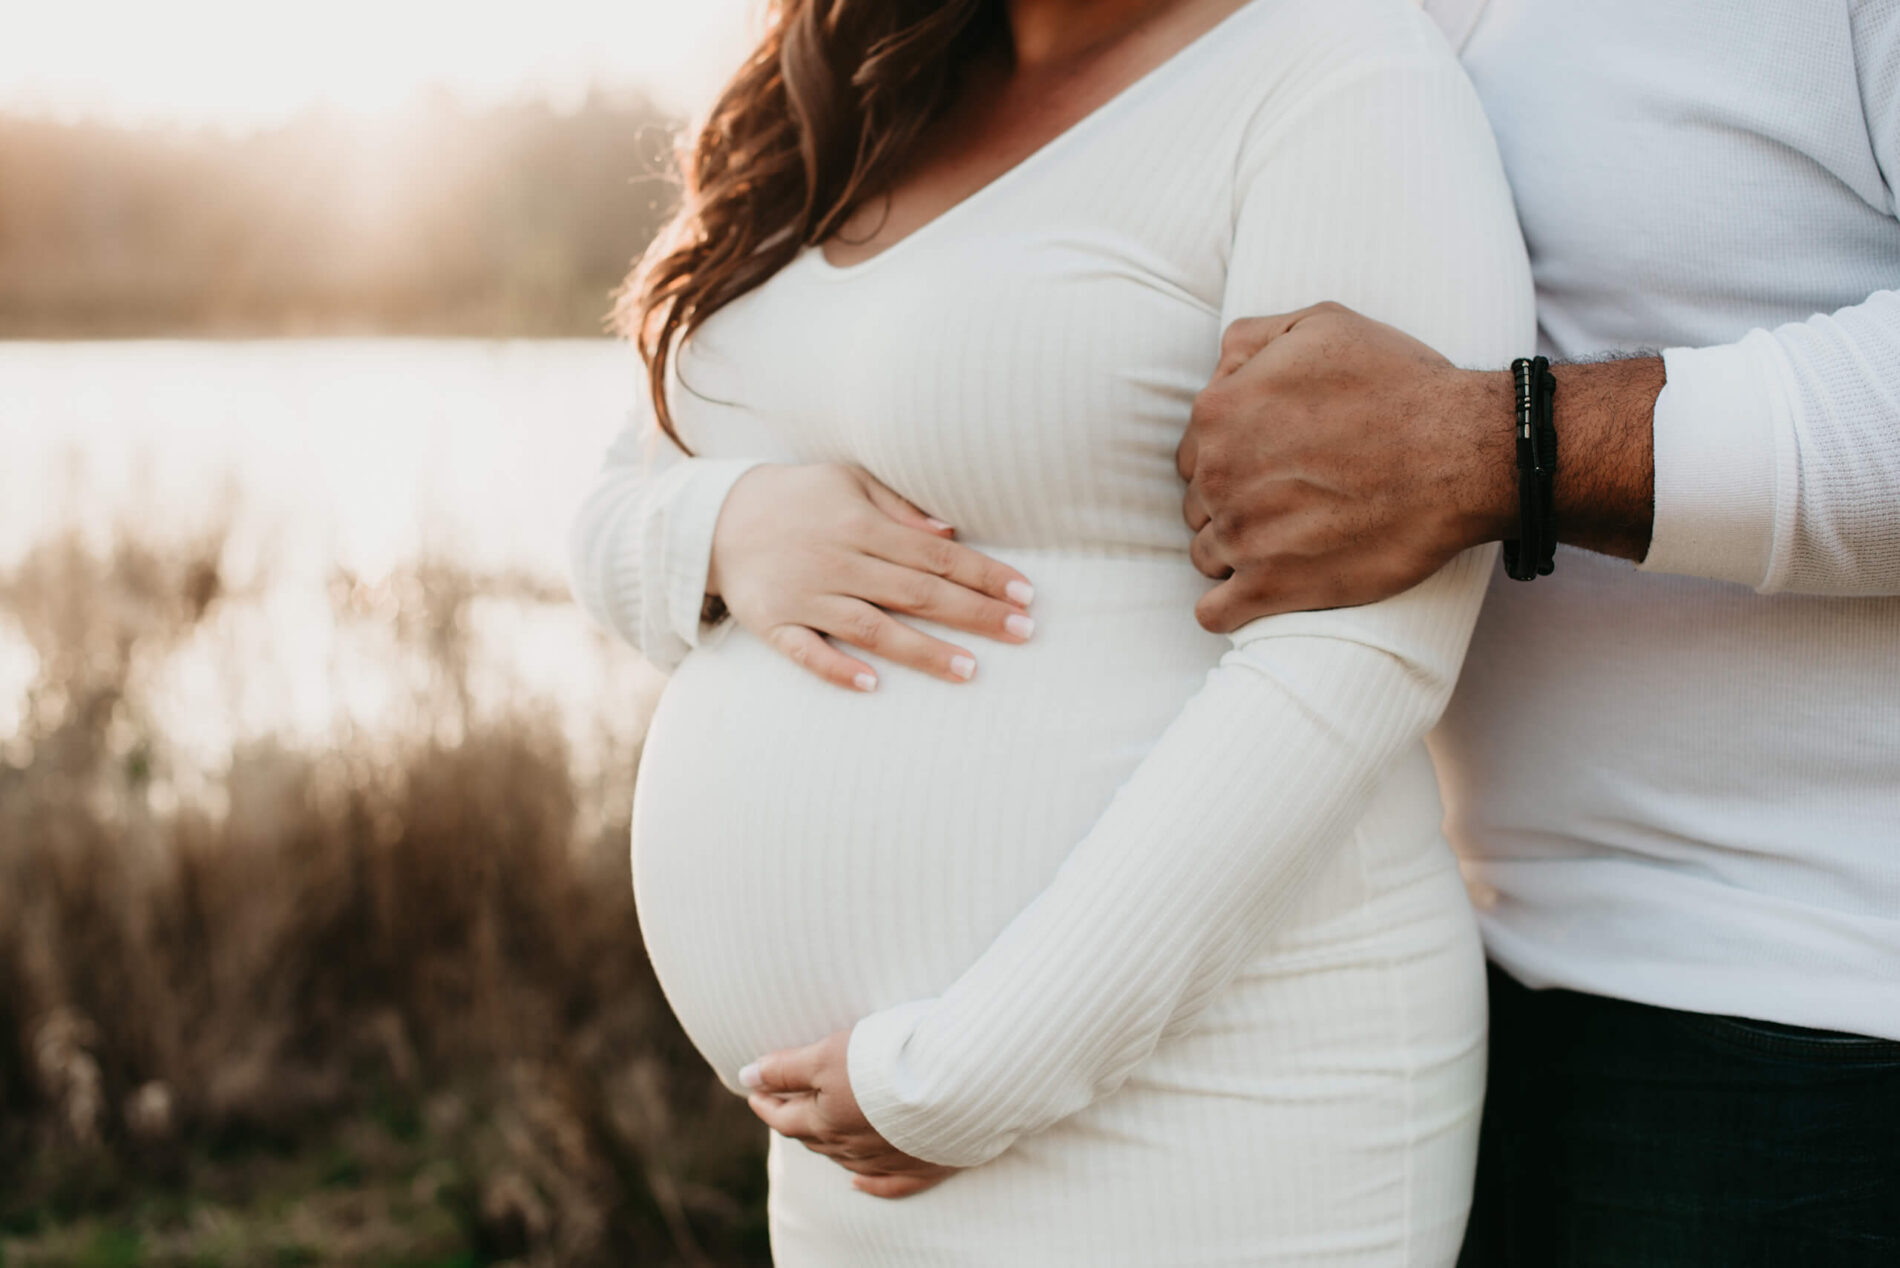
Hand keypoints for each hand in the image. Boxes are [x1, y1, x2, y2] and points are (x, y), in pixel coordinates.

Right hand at [708, 464, 1035, 690]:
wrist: (715, 516)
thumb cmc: (798, 498)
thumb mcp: (847, 480)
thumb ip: (900, 507)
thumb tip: (950, 533)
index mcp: (860, 524)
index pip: (936, 555)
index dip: (983, 574)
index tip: (1025, 594)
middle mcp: (837, 560)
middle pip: (916, 592)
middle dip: (973, 613)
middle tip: (1023, 633)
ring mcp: (804, 595)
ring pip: (871, 627)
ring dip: (922, 649)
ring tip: (970, 669)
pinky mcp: (772, 623)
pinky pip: (805, 651)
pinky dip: (836, 668)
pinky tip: (871, 684)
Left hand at [741, 1030, 958, 1199]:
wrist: (955, 1085)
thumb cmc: (887, 1063)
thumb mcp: (828, 1054)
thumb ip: (786, 1068)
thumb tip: (746, 1076)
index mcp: (826, 1121)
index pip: (784, 1117)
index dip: (767, 1102)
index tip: (755, 1090)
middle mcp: (851, 1148)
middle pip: (813, 1138)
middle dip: (795, 1120)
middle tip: (784, 1104)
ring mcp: (887, 1161)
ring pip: (844, 1159)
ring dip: (827, 1145)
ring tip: (816, 1129)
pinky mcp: (922, 1167)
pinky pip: (887, 1184)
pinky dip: (869, 1184)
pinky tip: (857, 1183)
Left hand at [1176, 303, 1516, 631]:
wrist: (1461, 454)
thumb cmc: (1400, 385)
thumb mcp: (1320, 324)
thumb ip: (1251, 341)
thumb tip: (1219, 370)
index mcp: (1219, 413)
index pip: (1195, 452)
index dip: (1230, 459)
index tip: (1271, 464)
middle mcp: (1217, 476)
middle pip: (1199, 504)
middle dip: (1234, 505)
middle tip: (1287, 503)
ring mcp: (1240, 537)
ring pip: (1206, 556)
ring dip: (1235, 554)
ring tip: (1286, 545)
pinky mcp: (1271, 589)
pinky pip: (1215, 613)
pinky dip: (1227, 608)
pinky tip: (1251, 598)